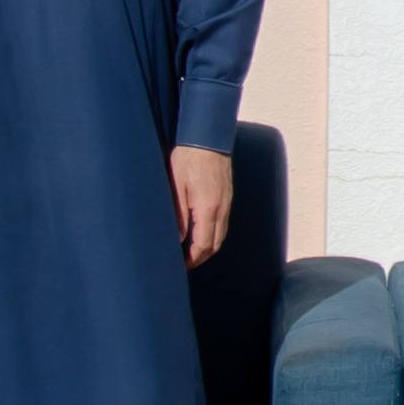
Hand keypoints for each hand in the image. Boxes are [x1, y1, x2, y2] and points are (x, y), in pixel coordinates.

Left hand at [172, 144, 233, 269]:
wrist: (207, 137)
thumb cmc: (188, 158)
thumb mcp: (176, 186)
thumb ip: (178, 214)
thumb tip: (178, 239)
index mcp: (207, 208)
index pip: (203, 245)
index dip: (192, 260)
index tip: (180, 266)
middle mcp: (221, 209)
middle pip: (215, 245)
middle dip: (201, 258)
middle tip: (184, 264)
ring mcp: (227, 203)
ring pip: (221, 235)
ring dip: (208, 247)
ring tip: (191, 252)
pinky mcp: (227, 197)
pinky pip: (224, 223)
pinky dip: (214, 234)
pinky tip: (201, 232)